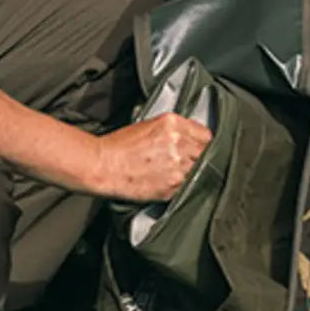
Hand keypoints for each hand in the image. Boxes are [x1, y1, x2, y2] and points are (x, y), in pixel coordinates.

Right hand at [93, 113, 211, 201]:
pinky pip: (187, 186)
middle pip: (205, 153)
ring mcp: (178, 167)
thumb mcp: (148, 125)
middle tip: (183, 161)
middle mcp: (178, 143)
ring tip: (172, 172)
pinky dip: (181, 185)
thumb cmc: (118, 146)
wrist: (103, 166)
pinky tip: (166, 181)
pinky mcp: (172, 186)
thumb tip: (189, 138)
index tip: (197, 147)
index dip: (201, 143)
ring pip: (198, 171)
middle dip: (197, 157)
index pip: (206, 135)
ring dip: (190, 172)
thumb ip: (173, 129)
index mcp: (172, 124)